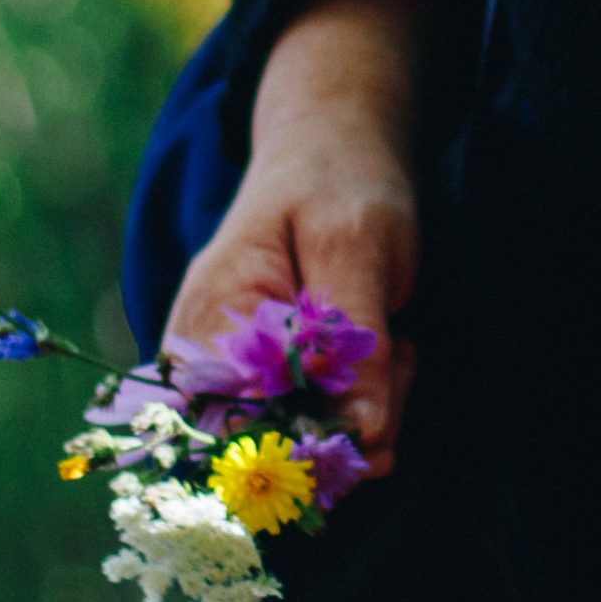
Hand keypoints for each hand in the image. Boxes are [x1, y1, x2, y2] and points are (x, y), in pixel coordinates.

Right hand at [163, 0, 422, 474]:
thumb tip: (366, 439)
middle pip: (275, 454)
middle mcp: (200, 367)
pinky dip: (360, 405)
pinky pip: (311, 429)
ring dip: (367, 412)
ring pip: (302, 448)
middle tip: (399, 355)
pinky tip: (380, 355)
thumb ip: (358, 342)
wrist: (327, 147)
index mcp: (208, 326)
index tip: (382, 411)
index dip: (321, 446)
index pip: (246, 438)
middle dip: (355, 425)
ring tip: (393, 344)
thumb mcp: (357, 245)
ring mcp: (229, 379)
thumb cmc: (336, 180)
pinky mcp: (261, 385)